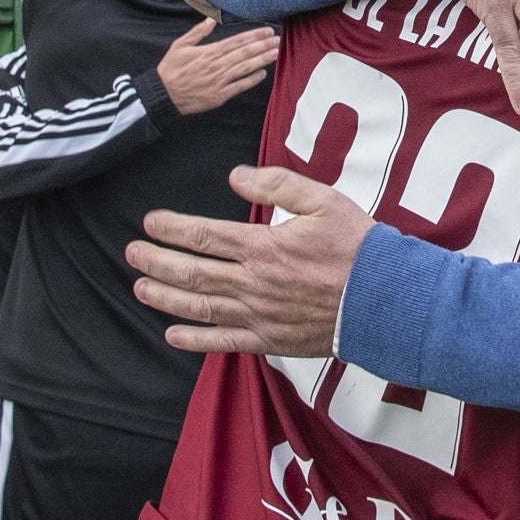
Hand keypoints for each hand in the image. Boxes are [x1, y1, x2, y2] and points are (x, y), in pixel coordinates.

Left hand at [133, 166, 372, 359]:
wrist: (387, 301)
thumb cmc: (359, 248)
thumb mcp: (324, 200)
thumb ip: (278, 184)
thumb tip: (236, 176)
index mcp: (264, 246)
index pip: (204, 235)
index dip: (172, 228)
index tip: (150, 223)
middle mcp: (253, 283)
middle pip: (192, 271)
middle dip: (157, 262)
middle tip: (131, 254)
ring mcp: (259, 316)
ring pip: (200, 306)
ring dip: (165, 297)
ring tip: (141, 289)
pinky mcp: (270, 340)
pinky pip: (224, 342)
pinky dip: (195, 340)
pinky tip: (173, 334)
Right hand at [154, 17, 278, 113]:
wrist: (163, 95)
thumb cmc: (171, 70)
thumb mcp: (179, 46)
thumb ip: (197, 33)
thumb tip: (210, 19)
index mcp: (209, 52)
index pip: (236, 41)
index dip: (253, 35)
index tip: (266, 31)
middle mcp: (217, 66)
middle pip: (245, 53)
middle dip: (263, 45)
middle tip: (278, 40)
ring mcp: (220, 81)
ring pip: (245, 68)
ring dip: (262, 60)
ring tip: (276, 53)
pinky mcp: (220, 96)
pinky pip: (240, 86)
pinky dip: (252, 80)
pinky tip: (263, 73)